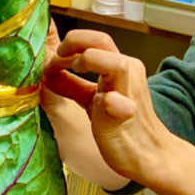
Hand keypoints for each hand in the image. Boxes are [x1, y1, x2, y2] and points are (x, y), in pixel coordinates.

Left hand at [50, 31, 173, 184]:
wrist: (147, 155)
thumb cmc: (122, 127)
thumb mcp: (91, 100)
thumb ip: (72, 84)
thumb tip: (48, 72)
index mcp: (119, 67)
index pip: (94, 40)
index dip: (69, 44)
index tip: (51, 61)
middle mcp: (127, 73)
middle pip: (101, 40)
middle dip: (73, 42)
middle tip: (58, 58)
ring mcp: (129, 92)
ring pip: (115, 62)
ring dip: (88, 60)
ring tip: (74, 71)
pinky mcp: (127, 115)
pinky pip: (120, 103)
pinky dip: (110, 101)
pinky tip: (102, 105)